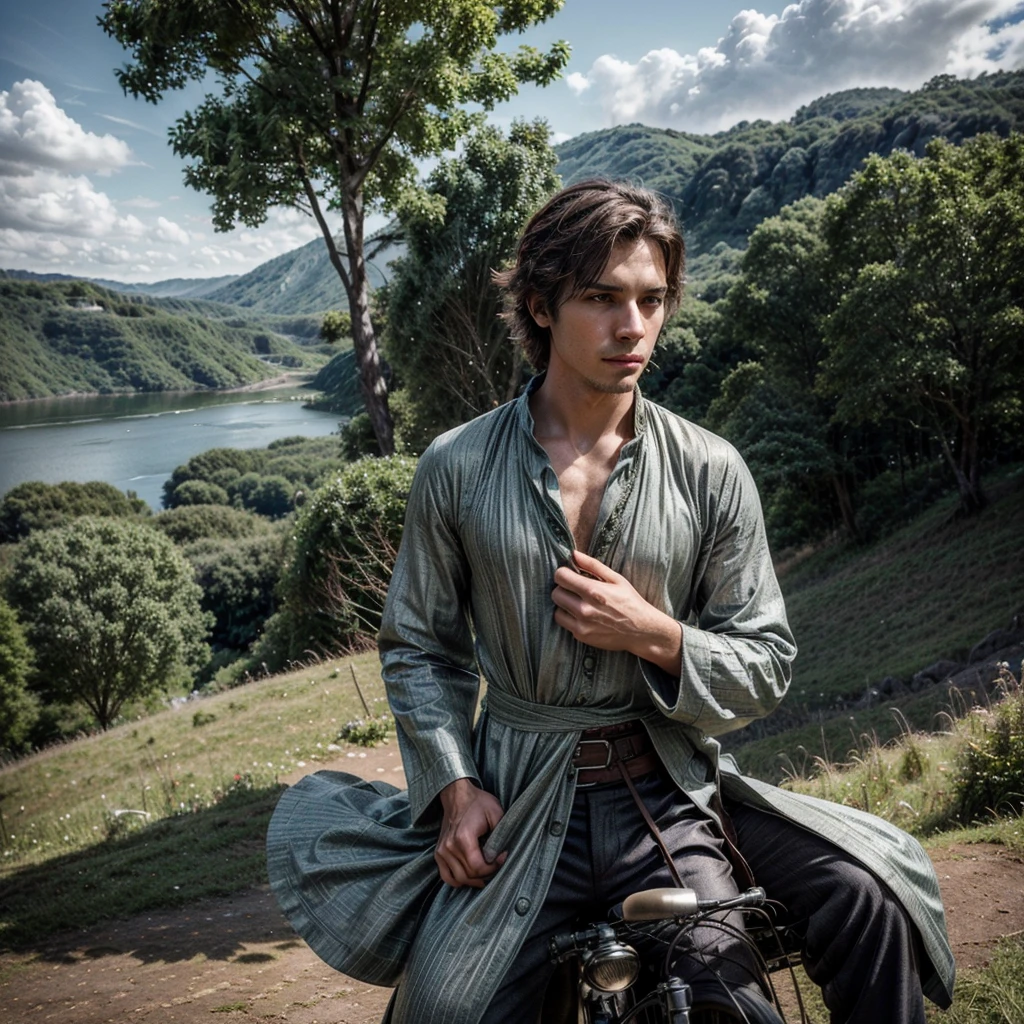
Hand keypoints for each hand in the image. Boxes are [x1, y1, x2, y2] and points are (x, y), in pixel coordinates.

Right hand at [436, 778, 506, 887]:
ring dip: (474, 879)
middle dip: (486, 874)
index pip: (478, 867)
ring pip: (459, 879)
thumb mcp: (495, 814)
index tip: (502, 857)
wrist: (457, 795)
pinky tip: (470, 876)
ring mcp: (442, 851)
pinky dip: (458, 880)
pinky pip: (446, 876)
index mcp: (464, 837)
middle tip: (496, 863)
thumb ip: (498, 837)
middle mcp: (449, 846)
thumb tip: (496, 857)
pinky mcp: (438, 853)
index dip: (493, 867)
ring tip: (485, 871)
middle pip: (469, 875)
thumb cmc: (478, 803)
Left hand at [552, 550, 681, 675]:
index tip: (570, 575)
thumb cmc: (630, 602)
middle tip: (575, 590)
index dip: (563, 573)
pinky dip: (570, 618)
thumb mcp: (616, 579)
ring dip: (564, 605)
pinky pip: (564, 623)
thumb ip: (592, 565)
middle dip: (563, 589)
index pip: (560, 576)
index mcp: (592, 590)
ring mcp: (581, 624)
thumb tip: (574, 554)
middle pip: (555, 593)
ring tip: (578, 603)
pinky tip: (583, 616)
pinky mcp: (581, 636)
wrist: (642, 630)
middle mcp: (584, 608)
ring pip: (556, 610)